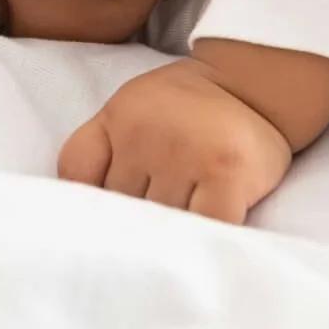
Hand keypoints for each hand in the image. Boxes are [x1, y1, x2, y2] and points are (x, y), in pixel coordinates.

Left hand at [57, 59, 293, 224]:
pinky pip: (204, 227)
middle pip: (120, 206)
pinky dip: (201, 242)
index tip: (94, 224)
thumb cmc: (185, 108)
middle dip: (129, 225)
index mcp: (118, 118)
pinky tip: (202, 244)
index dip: (83, 204)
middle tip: (140, 240)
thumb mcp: (128, 109)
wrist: (250, 84)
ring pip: (159, 223)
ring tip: (176, 240)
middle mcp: (146, 135)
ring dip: (167, 238)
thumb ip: (99, 150)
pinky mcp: (227, 176)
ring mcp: (187, 155)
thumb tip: (81, 216)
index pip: (77, 174)